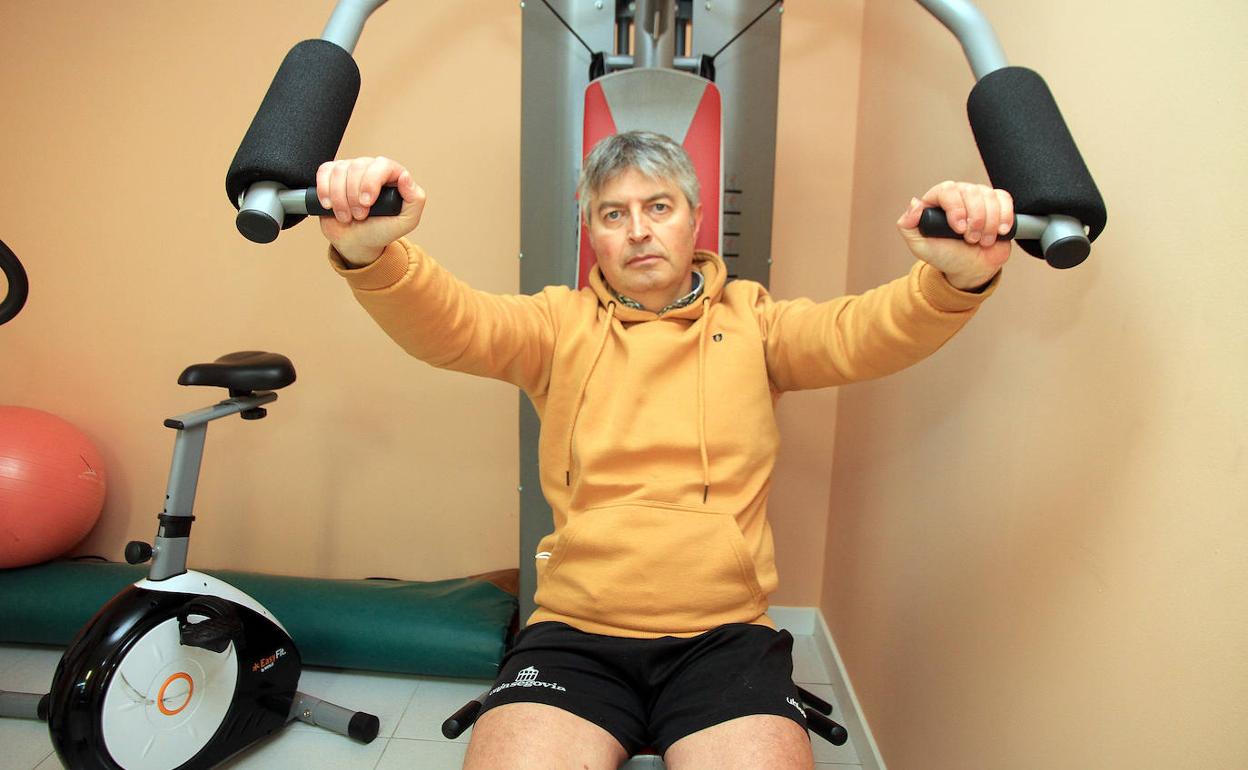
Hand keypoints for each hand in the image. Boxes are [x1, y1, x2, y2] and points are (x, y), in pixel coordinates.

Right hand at [316, 156, 426, 266]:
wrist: (357, 242)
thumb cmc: (381, 230)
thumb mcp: (406, 221)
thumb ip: (415, 200)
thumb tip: (405, 176)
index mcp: (392, 174)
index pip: (381, 165)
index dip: (371, 182)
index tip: (366, 203)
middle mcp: (370, 168)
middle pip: (357, 166)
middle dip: (354, 196)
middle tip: (359, 216)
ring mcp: (350, 170)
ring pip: (339, 171)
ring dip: (340, 199)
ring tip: (346, 216)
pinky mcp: (331, 175)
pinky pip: (324, 172)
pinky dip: (324, 191)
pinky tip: (329, 206)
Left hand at [896, 181, 1012, 290]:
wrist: (970, 268)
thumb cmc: (945, 256)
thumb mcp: (920, 246)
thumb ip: (908, 225)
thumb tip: (915, 204)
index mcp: (937, 200)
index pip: (947, 190)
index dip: (956, 208)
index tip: (959, 229)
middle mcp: (959, 194)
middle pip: (971, 192)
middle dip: (975, 220)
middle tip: (971, 240)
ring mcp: (979, 197)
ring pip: (989, 197)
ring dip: (989, 224)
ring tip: (982, 241)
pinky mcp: (998, 203)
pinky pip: (1005, 200)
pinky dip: (1005, 217)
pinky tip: (999, 232)